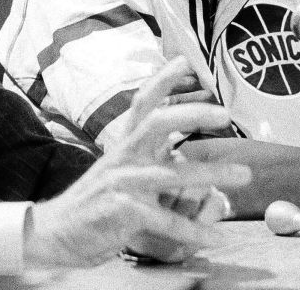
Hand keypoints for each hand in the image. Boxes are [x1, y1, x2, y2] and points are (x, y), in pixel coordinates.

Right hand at [23, 58, 250, 266]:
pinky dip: (194, 231)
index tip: (187, 62)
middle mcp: (123, 159)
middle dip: (192, 114)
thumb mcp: (119, 171)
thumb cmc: (96, 202)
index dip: (163, 80)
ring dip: (212, 173)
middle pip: (157, 123)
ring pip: (172, 173)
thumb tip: (179, 148)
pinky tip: (216, 237)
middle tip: (225, 114)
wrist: (56, 233)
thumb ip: (146, 158)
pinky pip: (166, 221)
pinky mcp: (123, 214)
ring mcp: (122, 185)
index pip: (143, 104)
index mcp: (125, 146)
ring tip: (244, 174)